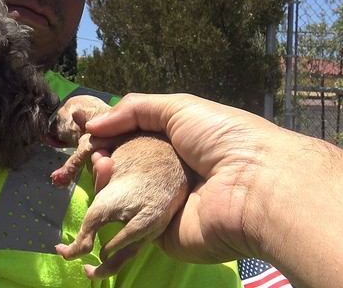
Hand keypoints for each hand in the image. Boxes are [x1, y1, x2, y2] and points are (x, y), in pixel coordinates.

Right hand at [85, 93, 283, 262]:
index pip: (133, 139)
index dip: (108, 135)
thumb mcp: (181, 108)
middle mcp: (167, 174)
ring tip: (103, 166)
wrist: (255, 187)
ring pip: (119, 194)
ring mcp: (162, 205)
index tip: (87, 131)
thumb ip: (136, 109)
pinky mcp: (158, 233)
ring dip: (103, 177)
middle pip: (122, 167)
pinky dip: (111, 205)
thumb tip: (93, 126)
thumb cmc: (224, 140)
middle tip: (96, 152)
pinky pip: (125, 221)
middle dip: (103, 156)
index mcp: (176, 145)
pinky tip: (106, 184)